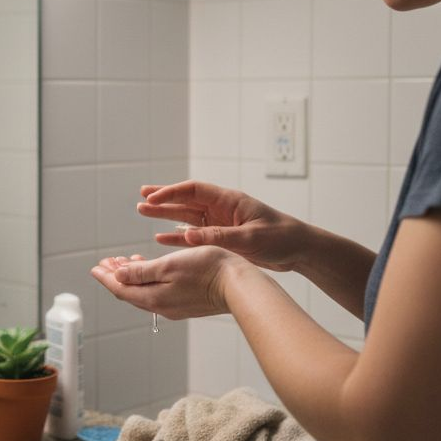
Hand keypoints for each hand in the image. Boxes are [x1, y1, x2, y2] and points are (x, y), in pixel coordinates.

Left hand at [90, 246, 253, 320]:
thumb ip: (141, 272)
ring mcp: (175, 307)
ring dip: (132, 277)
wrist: (240, 285)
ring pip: (144, 292)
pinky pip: (159, 293)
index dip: (106, 277)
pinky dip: (148, 280)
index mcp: (154, 298)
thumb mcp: (169, 265)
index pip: (121, 289)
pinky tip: (152, 270)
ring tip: (125, 262)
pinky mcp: (187, 303)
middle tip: (107, 263)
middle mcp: (162, 306)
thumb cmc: (208, 270)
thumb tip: (116, 276)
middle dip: (116, 276)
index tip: (96, 267)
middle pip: (130, 292)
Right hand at [137, 180, 307, 271]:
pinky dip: (178, 237)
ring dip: (166, 216)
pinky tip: (162, 239)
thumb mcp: (250, 238)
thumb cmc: (281, 237)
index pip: (194, 190)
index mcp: (229, 200)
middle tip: (141, 199)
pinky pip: (194, 235)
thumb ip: (218, 237)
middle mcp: (222, 209)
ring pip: (187, 217)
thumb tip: (187, 236)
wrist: (300, 250)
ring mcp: (221, 223)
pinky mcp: (223, 238)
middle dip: (163, 199)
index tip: (152, 197)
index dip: (171, 192)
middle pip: (186, 201)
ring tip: (143, 212)